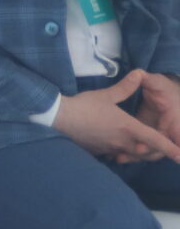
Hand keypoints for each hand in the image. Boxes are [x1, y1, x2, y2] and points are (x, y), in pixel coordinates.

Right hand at [56, 71, 179, 163]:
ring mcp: (111, 148)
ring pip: (132, 155)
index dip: (170, 148)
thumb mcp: (106, 95)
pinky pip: (118, 155)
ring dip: (138, 152)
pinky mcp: (101, 151)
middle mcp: (123, 141)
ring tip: (140, 146)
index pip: (155, 140)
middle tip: (159, 147)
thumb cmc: (85, 105)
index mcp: (128, 127)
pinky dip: (122, 152)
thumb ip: (125, 87)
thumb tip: (139, 73)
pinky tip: (117, 145)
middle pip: (146, 152)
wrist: (60, 117)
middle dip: (154, 151)